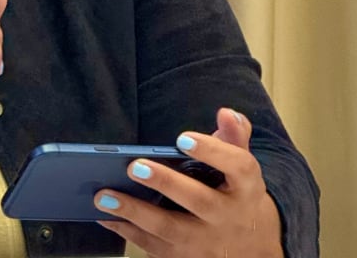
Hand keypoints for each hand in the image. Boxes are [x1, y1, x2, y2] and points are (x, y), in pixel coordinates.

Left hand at [94, 108, 283, 257]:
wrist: (252, 251)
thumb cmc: (236, 196)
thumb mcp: (242, 168)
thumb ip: (234, 137)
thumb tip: (225, 113)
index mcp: (246, 187)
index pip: (238, 167)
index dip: (212, 151)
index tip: (183, 138)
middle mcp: (228, 217)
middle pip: (199, 200)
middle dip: (166, 183)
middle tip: (134, 166)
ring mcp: (206, 242)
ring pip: (170, 229)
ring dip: (134, 212)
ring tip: (104, 195)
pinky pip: (154, 246)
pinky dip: (126, 231)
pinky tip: (105, 215)